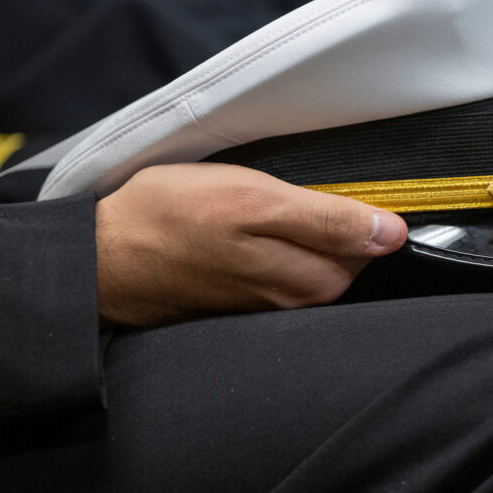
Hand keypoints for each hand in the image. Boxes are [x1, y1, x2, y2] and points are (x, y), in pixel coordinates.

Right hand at [95, 163, 407, 327]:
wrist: (101, 256)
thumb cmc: (172, 219)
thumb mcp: (255, 202)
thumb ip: (327, 221)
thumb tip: (392, 234)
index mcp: (308, 282)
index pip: (372, 248)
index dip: (362, 212)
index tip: (332, 188)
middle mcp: (296, 302)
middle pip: (347, 259)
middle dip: (334, 225)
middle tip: (289, 194)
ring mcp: (270, 304)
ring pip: (316, 264)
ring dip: (305, 234)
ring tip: (266, 207)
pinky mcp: (244, 300)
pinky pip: (284, 271)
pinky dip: (280, 246)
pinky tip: (252, 229)